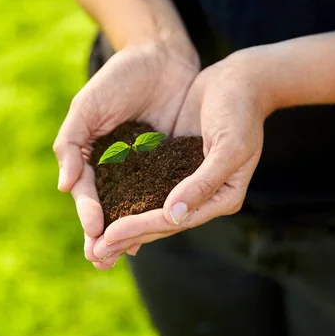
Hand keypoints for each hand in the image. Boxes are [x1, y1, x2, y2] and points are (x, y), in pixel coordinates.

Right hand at [54, 39, 198, 269]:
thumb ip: (71, 144)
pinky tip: (162, 229)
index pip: (87, 192)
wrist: (161, 56)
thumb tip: (64, 187)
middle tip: (102, 261)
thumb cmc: (119, 79)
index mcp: (92, 156)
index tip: (94, 231)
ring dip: (132, 232)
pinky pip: (165, 192)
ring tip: (129, 255)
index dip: (89, 212)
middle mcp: (116, 168)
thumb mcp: (88, 107)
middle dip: (104, 235)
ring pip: (136, 206)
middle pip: (109, 208)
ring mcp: (144, 168)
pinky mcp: (171, 164)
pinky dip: (161, 211)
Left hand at [92, 48, 275, 261]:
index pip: (175, 220)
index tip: (109, 237)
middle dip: (127, 237)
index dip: (141, 229)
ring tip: (95, 243)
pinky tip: (105, 208)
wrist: (239, 81)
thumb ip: (204, 182)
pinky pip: (148, 188)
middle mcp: (204, 196)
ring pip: (151, 210)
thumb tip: (173, 215)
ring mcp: (188, 182)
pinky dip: (128, 199)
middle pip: (161, 223)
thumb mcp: (230, 146)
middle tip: (94, 254)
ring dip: (124, 225)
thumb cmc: (240, 111)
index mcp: (222, 197)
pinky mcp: (175, 166)